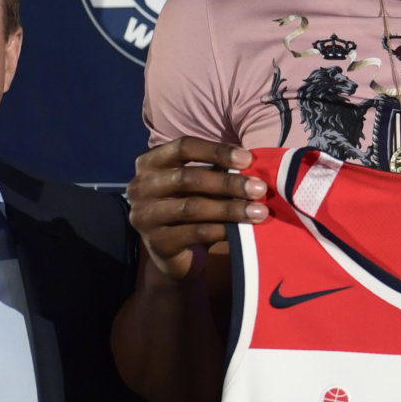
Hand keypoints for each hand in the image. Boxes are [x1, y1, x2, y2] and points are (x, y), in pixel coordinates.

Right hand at [126, 137, 265, 282]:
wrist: (175, 254)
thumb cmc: (190, 207)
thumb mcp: (200, 184)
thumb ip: (217, 169)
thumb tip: (251, 160)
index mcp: (149, 162)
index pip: (183, 147)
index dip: (217, 151)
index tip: (248, 159)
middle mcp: (140, 187)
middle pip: (188, 178)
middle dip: (228, 183)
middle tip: (260, 189)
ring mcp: (145, 216)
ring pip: (193, 207)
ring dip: (230, 208)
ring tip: (259, 212)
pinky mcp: (156, 242)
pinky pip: (195, 233)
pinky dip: (222, 229)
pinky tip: (242, 230)